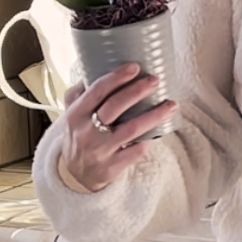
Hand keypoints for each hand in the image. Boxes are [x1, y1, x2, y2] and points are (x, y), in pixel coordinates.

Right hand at [57, 64, 178, 192]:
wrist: (73, 175)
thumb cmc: (77, 136)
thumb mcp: (70, 113)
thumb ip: (80, 92)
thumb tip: (97, 65)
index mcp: (76, 114)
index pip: (96, 91)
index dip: (116, 77)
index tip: (135, 67)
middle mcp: (87, 132)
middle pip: (115, 107)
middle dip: (137, 91)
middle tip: (156, 81)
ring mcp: (100, 151)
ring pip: (131, 130)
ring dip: (154, 115)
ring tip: (171, 105)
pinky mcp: (112, 167)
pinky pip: (136, 151)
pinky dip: (149, 139)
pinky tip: (161, 130)